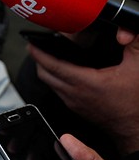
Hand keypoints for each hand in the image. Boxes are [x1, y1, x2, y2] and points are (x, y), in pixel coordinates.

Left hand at [30, 33, 138, 153]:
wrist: (137, 128)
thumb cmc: (137, 102)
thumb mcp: (138, 67)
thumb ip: (134, 44)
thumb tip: (125, 32)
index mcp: (86, 83)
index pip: (53, 66)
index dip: (39, 53)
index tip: (31, 43)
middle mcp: (76, 94)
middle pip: (45, 75)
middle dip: (37, 60)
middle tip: (35, 47)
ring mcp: (75, 103)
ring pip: (50, 85)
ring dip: (46, 71)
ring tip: (46, 57)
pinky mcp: (78, 109)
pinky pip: (59, 92)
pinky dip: (55, 80)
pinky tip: (62, 73)